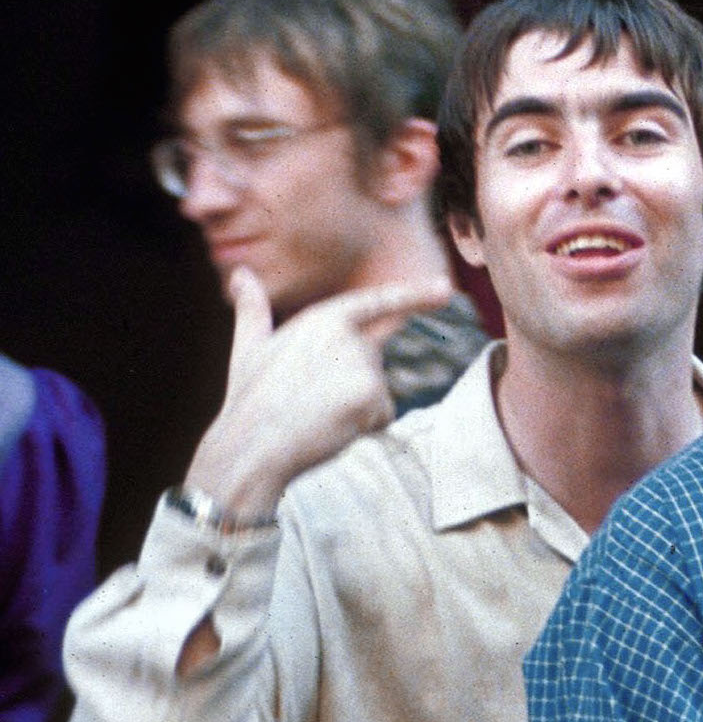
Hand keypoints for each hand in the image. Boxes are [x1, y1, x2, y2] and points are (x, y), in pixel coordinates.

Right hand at [184, 268, 451, 517]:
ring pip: (378, 390)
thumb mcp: (249, 348)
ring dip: (357, 408)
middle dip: (351, 385)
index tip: (445, 288)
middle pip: (373, 360)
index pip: (377, 303)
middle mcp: (346, 334)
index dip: (414, 295)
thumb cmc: (249, 400)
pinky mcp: (371, 393)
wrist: (249, 447)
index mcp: (321, 318)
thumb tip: (239, 274)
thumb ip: (252, 310)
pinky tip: (332, 427)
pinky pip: (383, 415)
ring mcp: (360, 363)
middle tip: (308, 399)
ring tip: (316, 413)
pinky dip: (364, 427)